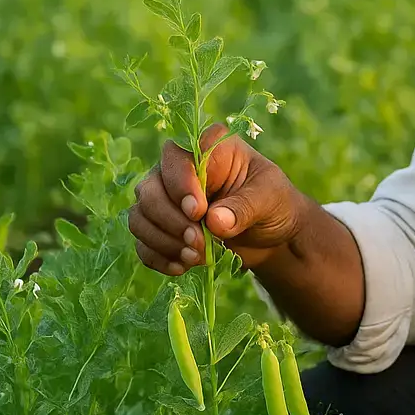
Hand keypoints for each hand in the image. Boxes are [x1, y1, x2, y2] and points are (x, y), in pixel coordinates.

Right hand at [127, 123, 306, 275]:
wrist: (272, 234)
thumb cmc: (274, 203)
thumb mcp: (271, 198)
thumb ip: (244, 206)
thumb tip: (214, 221)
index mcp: (209, 146)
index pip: (177, 157)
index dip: (181, 185)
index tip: (198, 212)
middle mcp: (179, 168)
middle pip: (150, 190)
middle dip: (171, 220)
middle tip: (199, 242)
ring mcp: (165, 197)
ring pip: (141, 216)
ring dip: (163, 241)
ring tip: (195, 258)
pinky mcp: (161, 226)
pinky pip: (143, 242)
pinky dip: (158, 256)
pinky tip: (182, 267)